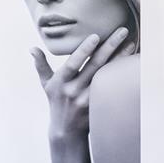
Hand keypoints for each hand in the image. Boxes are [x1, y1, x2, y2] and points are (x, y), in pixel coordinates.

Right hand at [30, 26, 131, 142]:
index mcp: (60, 82)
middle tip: (123, 31)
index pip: (73, 63)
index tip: (95, 36)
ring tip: (131, 44)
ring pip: (106, 75)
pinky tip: (131, 65)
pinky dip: (121, 76)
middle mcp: (74, 90)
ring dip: (120, 59)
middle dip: (109, 47)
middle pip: (94, 66)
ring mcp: (87, 99)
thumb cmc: (56, 102)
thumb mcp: (46, 84)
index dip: (84, 50)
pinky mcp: (98, 106)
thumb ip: (41, 65)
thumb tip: (32, 48)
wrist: (66, 131)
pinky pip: (111, 88)